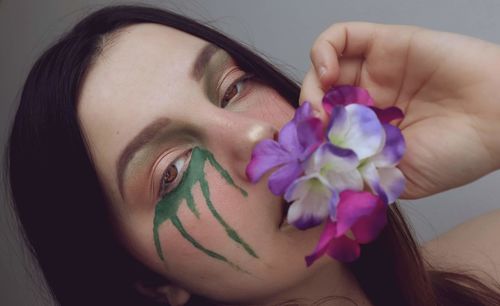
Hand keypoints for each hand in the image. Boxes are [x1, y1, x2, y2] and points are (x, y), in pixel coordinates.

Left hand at [300, 22, 499, 198]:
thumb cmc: (457, 153)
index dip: (310, 138)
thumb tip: (319, 171)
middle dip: (309, 113)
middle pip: (320, 97)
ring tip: (321, 104)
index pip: (323, 129)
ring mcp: (375, 71)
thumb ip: (358, 173)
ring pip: (324, 68)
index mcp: (369, 132)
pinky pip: (341, 36)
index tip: (310, 151)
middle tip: (315, 128)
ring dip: (312, 84)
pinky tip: (328, 74)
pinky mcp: (385, 43)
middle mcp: (369, 99)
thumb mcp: (398, 179)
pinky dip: (323, 51)